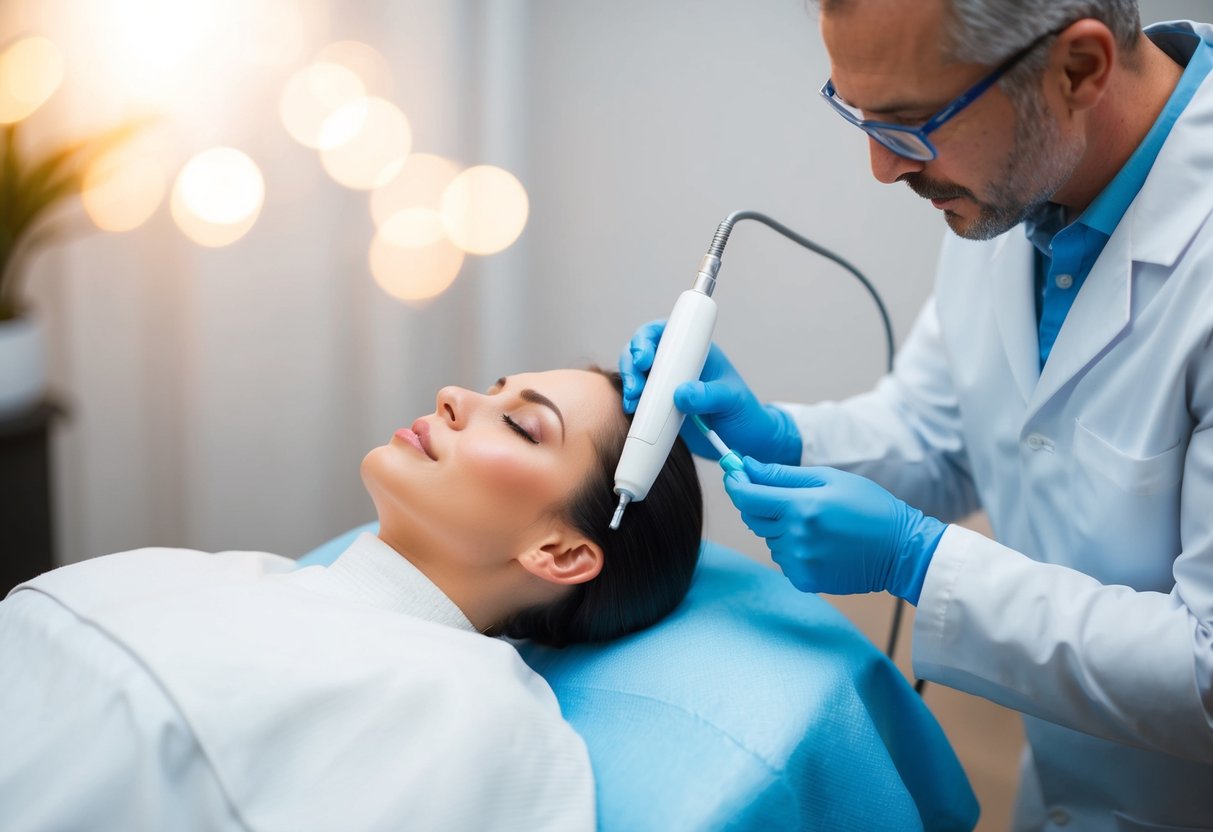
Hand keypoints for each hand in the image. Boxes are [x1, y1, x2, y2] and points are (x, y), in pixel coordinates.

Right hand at [619, 320, 801, 464]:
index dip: (647, 340)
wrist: (745, 442)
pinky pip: (640, 400)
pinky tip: (633, 413)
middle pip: (643, 352)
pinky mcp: (661, 407)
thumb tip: (681, 394)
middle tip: (634, 388)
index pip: (666, 333)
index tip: (643, 360)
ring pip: (638, 376)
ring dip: (629, 386)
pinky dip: (633, 404)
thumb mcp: (732, 401)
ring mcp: (668, 385)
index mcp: (697, 352)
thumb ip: (709, 396)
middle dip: (631, 367)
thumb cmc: (744, 414)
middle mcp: (679, 364)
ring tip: (633, 404)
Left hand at [723, 458, 945, 603]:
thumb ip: (783, 474)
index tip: (733, 474)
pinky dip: (792, 549)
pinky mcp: (805, 580)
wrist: (900, 549)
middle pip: (753, 519)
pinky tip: (818, 543)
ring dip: (780, 529)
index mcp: (802, 507)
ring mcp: (800, 562)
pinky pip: (782, 560)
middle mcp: (796, 537)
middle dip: (761, 505)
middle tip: (787, 498)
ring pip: (769, 540)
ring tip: (813, 523)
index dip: (735, 484)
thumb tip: (747, 467)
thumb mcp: (829, 479)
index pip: (748, 497)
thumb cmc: (868, 506)